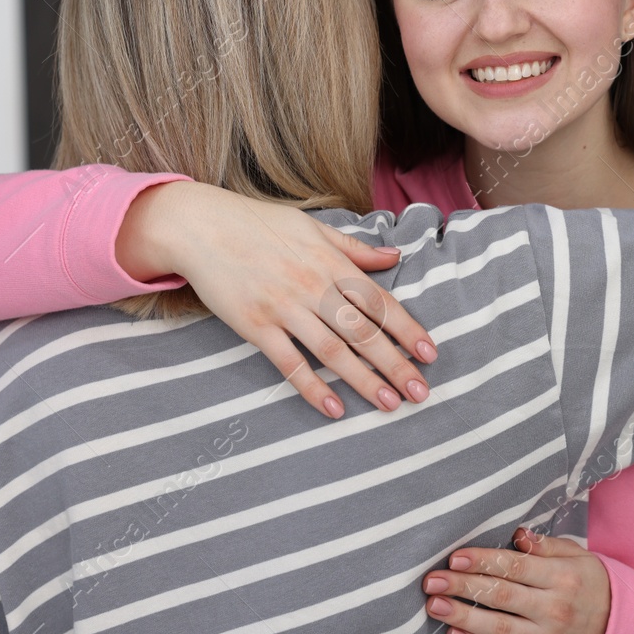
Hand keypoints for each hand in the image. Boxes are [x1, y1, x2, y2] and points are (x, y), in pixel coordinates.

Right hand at [118, 180, 436, 417]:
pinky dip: (312, 386)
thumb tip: (395, 257)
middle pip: (362, 331)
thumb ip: (355, 248)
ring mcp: (284, 307)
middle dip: (395, 363)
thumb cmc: (261, 225)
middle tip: (420, 392)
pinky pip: (289, 362)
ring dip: (364, 380)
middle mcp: (313, 286)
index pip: (378, 301)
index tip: (430, 354)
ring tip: (389, 403)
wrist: (203, 227)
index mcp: (331, 262)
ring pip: (333, 350)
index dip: (407, 329)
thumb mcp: (314, 228)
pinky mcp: (255, 325)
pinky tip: (334, 408)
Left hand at [423, 528, 610, 633]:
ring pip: (498, 628)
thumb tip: (516, 534)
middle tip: (432, 580)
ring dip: (463, 617)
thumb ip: (545, 546)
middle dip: (463, 587)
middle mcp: (553, 608)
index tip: (455, 556)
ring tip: (435, 606)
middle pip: (501, 596)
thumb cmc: (590, 583)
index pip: (515, 566)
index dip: (483, 561)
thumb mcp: (577, 557)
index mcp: (562, 577)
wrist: (615, 623)